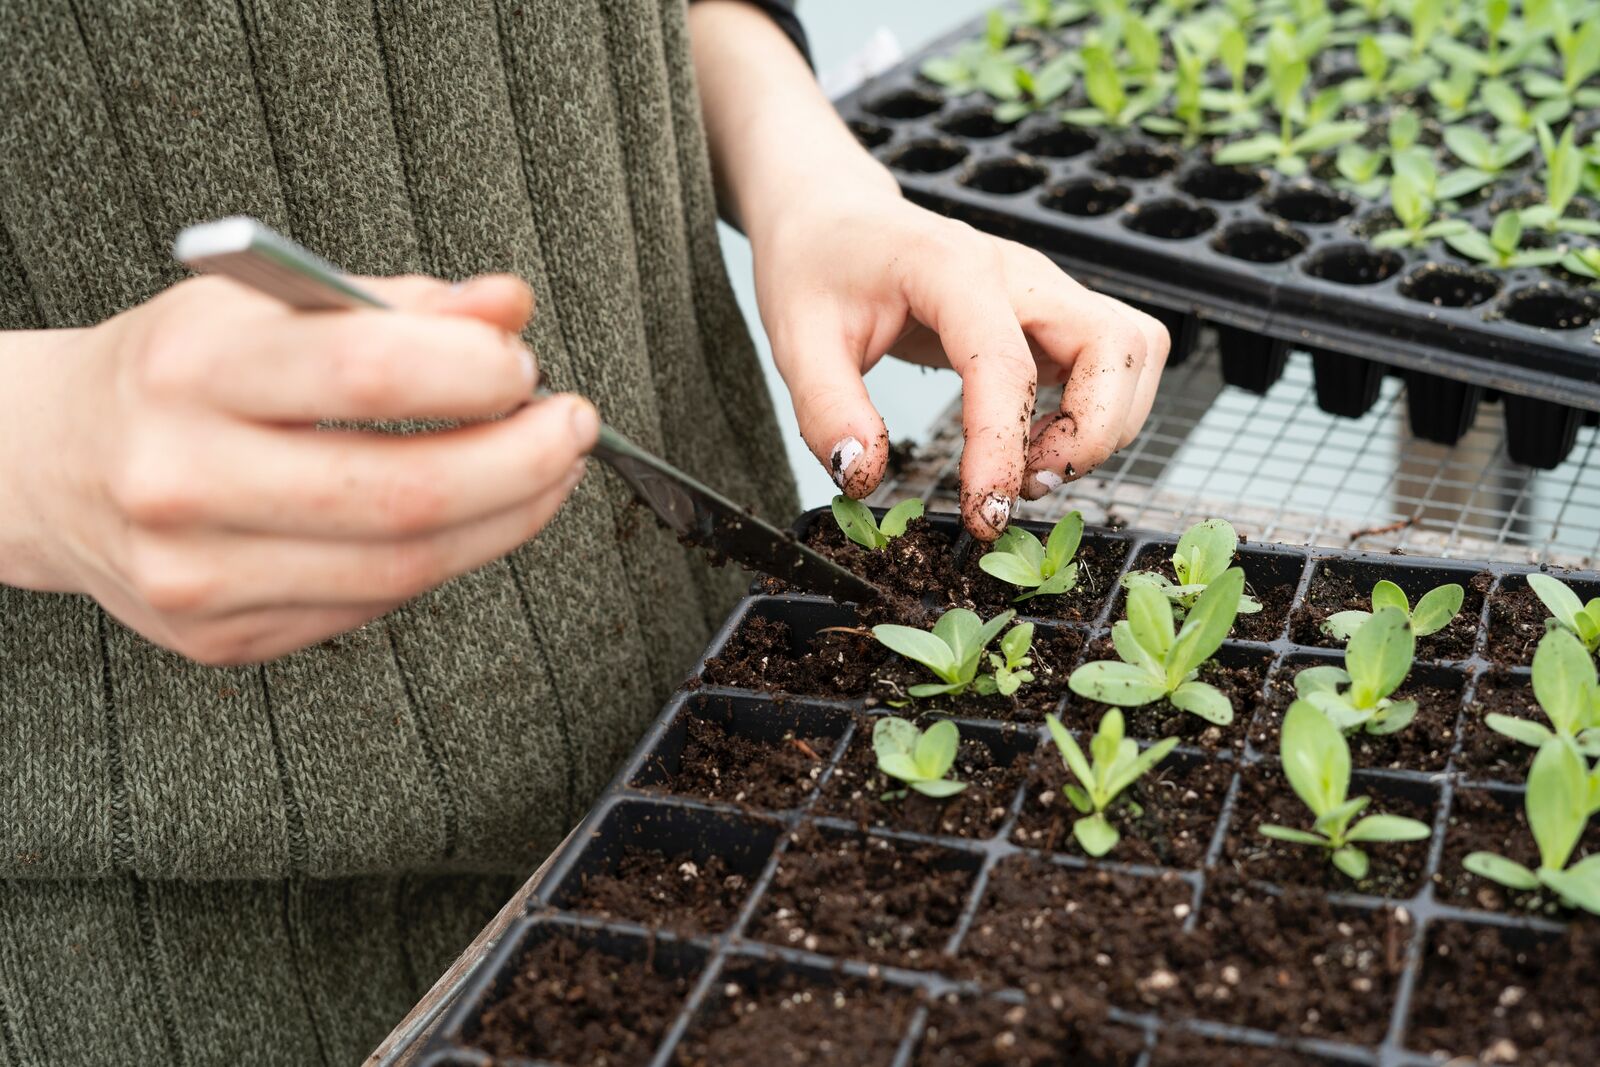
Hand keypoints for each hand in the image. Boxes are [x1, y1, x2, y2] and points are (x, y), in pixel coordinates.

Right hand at [0, 274, 596, 664]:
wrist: (47, 463)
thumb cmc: (175, 371)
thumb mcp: (270, 305)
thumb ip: (401, 303)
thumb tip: (512, 307)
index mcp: (193, 370)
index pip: (366, 371)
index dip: (475, 371)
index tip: (525, 364)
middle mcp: (184, 478)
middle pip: (404, 494)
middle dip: (523, 463)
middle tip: (572, 429)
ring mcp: (199, 574)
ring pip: (402, 569)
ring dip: (506, 520)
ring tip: (545, 474)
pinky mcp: (223, 638)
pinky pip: (371, 608)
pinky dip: (442, 560)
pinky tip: (468, 519)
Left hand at [752, 192, 1166, 540]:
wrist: (834, 218)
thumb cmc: (816, 269)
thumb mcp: (795, 338)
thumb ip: (827, 410)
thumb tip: (864, 477)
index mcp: (951, 267)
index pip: (1005, 364)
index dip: (1002, 448)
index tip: (983, 513)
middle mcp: (1019, 271)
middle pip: (1118, 344)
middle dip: (1094, 433)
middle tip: (1029, 485)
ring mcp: (1045, 289)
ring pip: (1134, 349)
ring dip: (1107, 424)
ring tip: (1034, 469)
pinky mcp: (1053, 314)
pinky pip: (1116, 360)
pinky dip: (1101, 413)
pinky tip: (1036, 445)